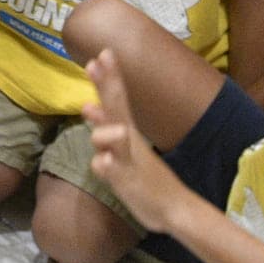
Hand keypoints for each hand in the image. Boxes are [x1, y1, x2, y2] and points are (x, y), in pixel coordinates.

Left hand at [82, 49, 184, 230]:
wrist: (174, 209)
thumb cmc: (144, 177)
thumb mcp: (124, 149)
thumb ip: (107, 128)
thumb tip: (90, 105)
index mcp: (127, 133)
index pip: (118, 101)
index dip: (110, 78)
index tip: (102, 53)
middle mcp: (128, 142)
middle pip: (117, 110)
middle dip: (106, 87)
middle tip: (97, 62)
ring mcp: (128, 162)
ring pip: (113, 141)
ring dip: (102, 126)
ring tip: (89, 109)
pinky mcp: (128, 183)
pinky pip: (114, 174)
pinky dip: (107, 167)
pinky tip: (103, 164)